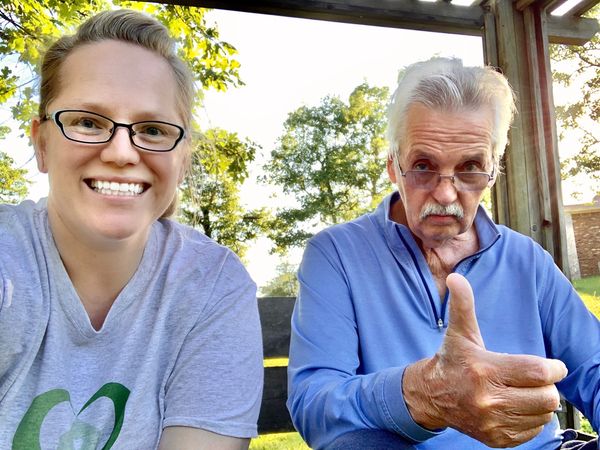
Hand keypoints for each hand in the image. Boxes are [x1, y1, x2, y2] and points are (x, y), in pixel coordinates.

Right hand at [403, 273, 567, 447]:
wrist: (431, 396)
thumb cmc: (451, 361)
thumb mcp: (459, 332)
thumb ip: (463, 304)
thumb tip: (455, 277)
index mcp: (484, 370)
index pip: (537, 372)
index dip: (553, 368)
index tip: (553, 366)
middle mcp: (488, 399)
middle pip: (546, 397)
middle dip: (547, 386)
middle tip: (537, 379)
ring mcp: (492, 422)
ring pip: (543, 416)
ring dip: (540, 403)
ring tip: (525, 392)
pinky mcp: (496, 438)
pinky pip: (533, 432)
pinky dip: (532, 419)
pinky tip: (517, 406)